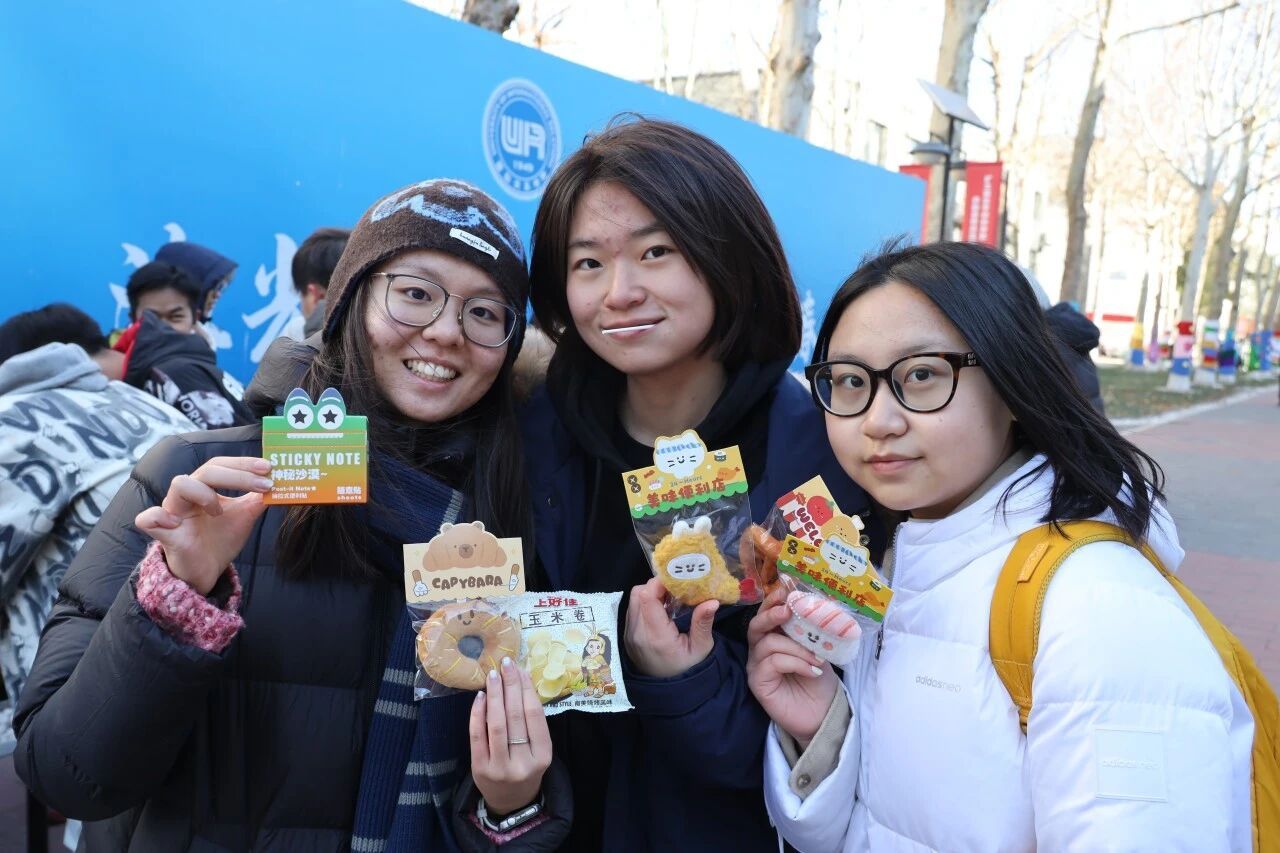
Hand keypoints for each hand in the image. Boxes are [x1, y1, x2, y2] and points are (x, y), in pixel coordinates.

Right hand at [134, 456, 272, 594]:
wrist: (207, 571)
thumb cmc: (221, 539)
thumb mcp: (244, 516)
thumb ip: (257, 498)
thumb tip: (279, 481)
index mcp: (205, 487)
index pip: (220, 464)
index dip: (243, 463)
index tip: (268, 467)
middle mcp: (187, 494)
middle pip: (206, 471)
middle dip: (237, 476)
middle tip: (263, 485)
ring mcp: (173, 512)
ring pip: (179, 483)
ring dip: (205, 492)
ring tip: (219, 511)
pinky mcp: (163, 534)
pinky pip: (147, 519)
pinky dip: (159, 516)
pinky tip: (176, 523)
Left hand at [470, 657, 550, 814]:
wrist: (510, 802)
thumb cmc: (526, 767)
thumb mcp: (538, 749)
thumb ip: (531, 721)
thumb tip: (520, 680)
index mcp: (543, 756)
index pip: (534, 716)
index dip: (527, 689)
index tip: (521, 669)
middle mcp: (523, 762)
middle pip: (516, 716)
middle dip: (510, 686)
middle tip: (506, 663)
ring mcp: (500, 767)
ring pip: (497, 724)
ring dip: (494, 695)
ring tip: (493, 675)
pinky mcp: (480, 769)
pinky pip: (478, 736)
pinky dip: (478, 714)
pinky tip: (480, 697)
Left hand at [624, 577, 717, 677]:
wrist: (669, 691)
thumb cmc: (688, 668)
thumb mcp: (701, 648)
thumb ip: (703, 623)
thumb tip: (712, 600)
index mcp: (656, 636)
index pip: (647, 597)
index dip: (660, 583)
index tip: (676, 580)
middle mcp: (638, 633)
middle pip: (639, 594)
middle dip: (656, 586)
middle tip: (675, 590)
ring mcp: (630, 635)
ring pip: (634, 599)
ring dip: (650, 594)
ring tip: (669, 601)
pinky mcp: (627, 636)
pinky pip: (632, 610)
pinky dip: (644, 604)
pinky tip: (661, 612)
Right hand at [746, 587, 838, 746]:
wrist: (823, 714)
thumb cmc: (819, 680)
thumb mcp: (818, 649)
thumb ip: (811, 630)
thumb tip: (818, 605)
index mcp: (773, 637)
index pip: (766, 614)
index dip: (773, 601)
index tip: (787, 591)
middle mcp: (760, 650)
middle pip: (756, 625)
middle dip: (772, 614)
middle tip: (789, 611)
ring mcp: (757, 666)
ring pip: (768, 644)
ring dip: (797, 647)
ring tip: (817, 658)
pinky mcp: (758, 682)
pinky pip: (772, 663)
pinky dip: (795, 662)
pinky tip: (812, 671)